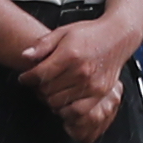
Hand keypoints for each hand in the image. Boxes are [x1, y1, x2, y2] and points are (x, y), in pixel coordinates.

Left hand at [23, 17, 134, 142]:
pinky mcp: (100, 93)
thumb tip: (25, 55)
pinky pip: (77, 111)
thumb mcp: (63, 32)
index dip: (27, 78)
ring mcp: (92, 85)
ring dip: (49, 99)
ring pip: (58, 102)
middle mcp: (81, 71)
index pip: (40, 74)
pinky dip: (66, 110)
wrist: (117, 37)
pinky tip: (63, 101)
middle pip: (47, 90)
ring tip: (49, 91)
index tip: (24, 78)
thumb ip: (42, 44)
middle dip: (37, 88)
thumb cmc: (90, 33)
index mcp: (70, 55)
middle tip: (37, 84)